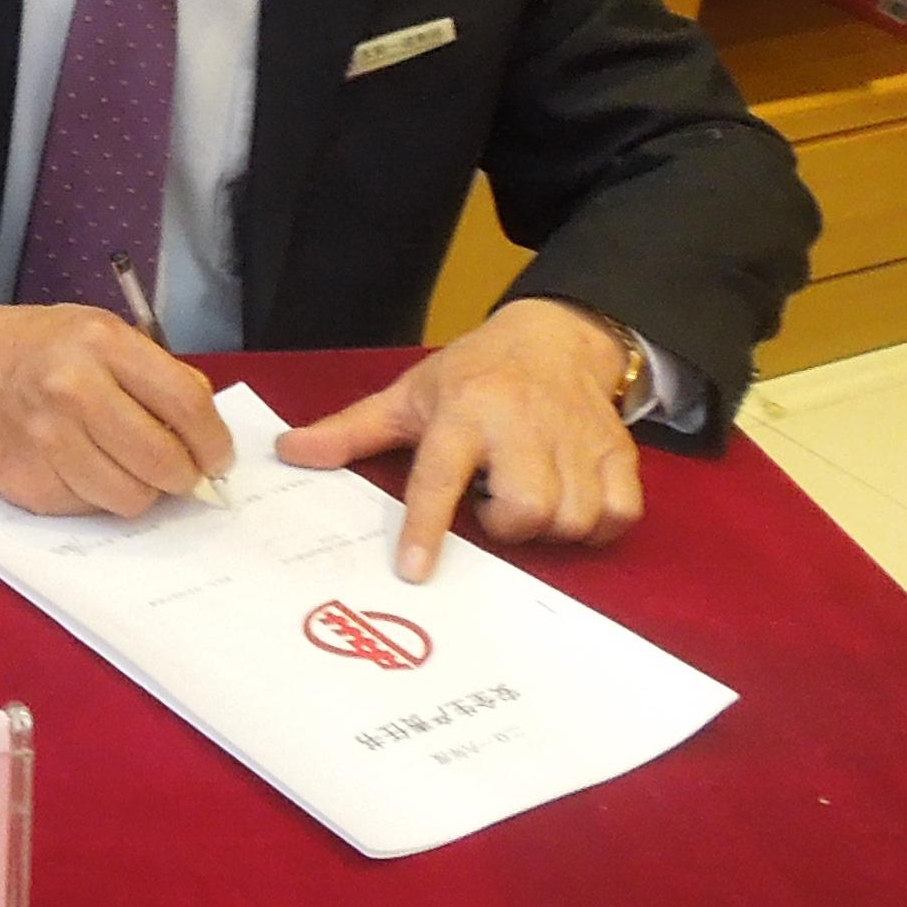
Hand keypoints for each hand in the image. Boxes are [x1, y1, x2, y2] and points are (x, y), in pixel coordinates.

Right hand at [0, 297, 232, 518]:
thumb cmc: (33, 348)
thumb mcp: (98, 332)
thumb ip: (154, 372)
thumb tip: (205, 431)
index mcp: (102, 345)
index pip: (187, 405)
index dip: (213, 441)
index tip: (216, 457)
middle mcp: (74, 392)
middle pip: (164, 462)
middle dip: (183, 475)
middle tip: (179, 471)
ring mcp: (48, 443)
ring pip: (131, 498)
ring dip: (140, 490)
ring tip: (125, 467)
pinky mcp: (29, 484)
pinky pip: (90, 509)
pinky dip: (96, 496)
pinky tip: (82, 468)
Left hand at [276, 297, 641, 582]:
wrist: (555, 335)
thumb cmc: (474, 374)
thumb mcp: (410, 395)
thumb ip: (352, 431)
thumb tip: (288, 453)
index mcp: (464, 411)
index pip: (438, 475)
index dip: (426, 527)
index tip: (414, 571)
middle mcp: (521, 424)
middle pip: (522, 508)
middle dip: (506, 525)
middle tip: (493, 503)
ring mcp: (575, 437)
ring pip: (572, 517)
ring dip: (549, 525)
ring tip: (530, 498)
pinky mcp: (617, 450)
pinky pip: (618, 514)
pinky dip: (597, 523)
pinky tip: (572, 504)